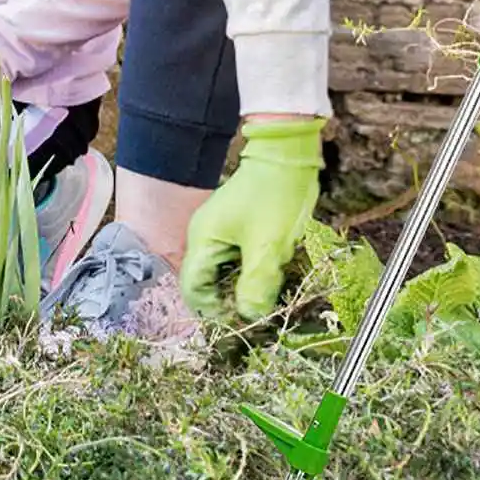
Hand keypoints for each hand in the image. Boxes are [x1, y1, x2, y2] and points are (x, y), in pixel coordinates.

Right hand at [180, 117, 323, 321]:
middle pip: (206, 282)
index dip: (213, 311)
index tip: (241, 322)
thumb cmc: (274, 198)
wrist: (286, 157)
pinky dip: (249, 270)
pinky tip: (270, 272)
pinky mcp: (234, 225)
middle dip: (229, 300)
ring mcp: (218, 229)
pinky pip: (234, 258)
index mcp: (202, 240)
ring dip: (241, 286)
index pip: (193, 289)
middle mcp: (203, 235)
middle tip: (257, 310)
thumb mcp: (268, 247)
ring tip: (266, 292)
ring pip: (222, 271)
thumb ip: (255, 286)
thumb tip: (249, 317)